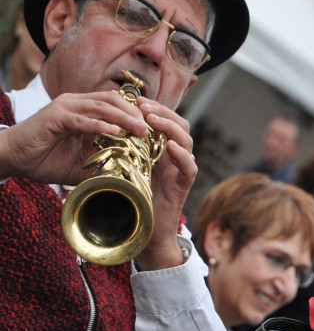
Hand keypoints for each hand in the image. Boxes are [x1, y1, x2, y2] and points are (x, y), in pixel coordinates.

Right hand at [0, 90, 147, 185]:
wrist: (14, 159)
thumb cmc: (45, 160)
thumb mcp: (81, 164)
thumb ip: (102, 164)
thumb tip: (127, 176)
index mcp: (84, 111)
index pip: (116, 106)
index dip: (135, 115)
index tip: (153, 130)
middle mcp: (76, 104)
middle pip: (113, 100)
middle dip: (134, 114)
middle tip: (151, 129)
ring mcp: (65, 107)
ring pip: (101, 107)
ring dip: (123, 118)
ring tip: (140, 130)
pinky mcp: (55, 117)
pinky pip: (82, 119)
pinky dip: (100, 125)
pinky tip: (116, 133)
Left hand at [133, 96, 196, 270]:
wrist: (144, 230)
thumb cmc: (133, 199)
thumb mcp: (126, 167)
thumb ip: (124, 148)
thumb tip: (106, 126)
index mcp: (162, 149)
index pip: (165, 120)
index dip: (154, 107)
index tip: (135, 100)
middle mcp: (175, 156)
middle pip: (179, 124)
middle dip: (162, 112)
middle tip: (143, 107)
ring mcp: (181, 169)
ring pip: (187, 139)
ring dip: (170, 127)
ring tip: (153, 121)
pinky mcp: (184, 185)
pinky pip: (189, 166)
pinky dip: (182, 155)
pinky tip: (170, 147)